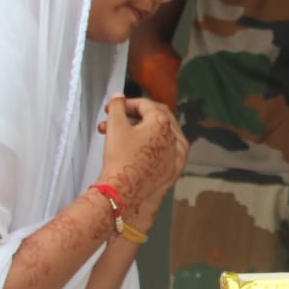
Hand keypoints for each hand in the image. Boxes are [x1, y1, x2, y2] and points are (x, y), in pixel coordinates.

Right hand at [98, 95, 187, 213]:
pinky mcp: (174, 168)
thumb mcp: (115, 127)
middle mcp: (174, 136)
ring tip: (117, 134)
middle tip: (115, 119)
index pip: (144, 104)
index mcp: (162, 122)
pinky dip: (150, 143)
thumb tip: (119, 96)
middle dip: (132, 115)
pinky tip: (134, 145)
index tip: (111, 108)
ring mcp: (176, 153)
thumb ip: (118, 106)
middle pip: (154, 117)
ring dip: (138, 129)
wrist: (124, 192)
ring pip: (159, 133)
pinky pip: (164, 149)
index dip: (125, 103)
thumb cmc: (120, 158)